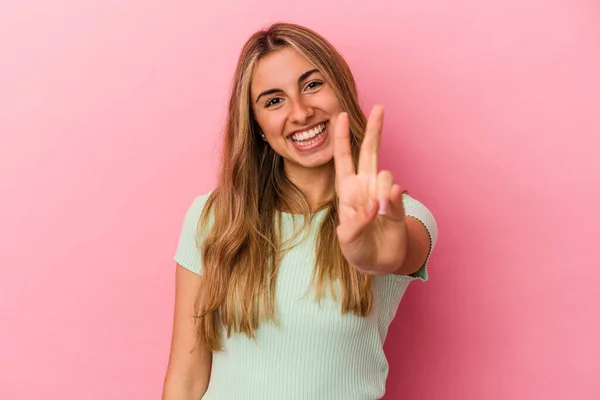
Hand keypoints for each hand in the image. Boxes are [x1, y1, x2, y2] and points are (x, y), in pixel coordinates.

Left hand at [332, 105, 407, 274]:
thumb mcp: (347, 240)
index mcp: (347, 190)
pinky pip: (397, 193)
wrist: (378, 263)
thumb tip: (374, 205)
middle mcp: (366, 186)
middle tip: (380, 107)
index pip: (343, 159)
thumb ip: (356, 223)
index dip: (341, 138)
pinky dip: (392, 200)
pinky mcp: (397, 204)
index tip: (340, 115)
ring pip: (385, 175)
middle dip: (374, 129)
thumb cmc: (356, 249)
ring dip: (380, 193)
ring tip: (376, 215)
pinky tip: (386, 210)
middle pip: (370, 152)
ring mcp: (383, 194)